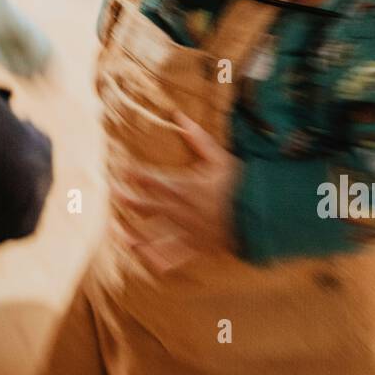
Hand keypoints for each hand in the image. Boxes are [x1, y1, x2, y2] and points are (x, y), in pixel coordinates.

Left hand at [109, 110, 240, 275]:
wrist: (262, 214)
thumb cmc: (240, 184)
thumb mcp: (220, 157)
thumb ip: (197, 138)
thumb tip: (178, 115)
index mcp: (187, 187)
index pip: (154, 179)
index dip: (136, 174)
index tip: (122, 168)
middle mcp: (184, 211)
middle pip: (149, 206)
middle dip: (128, 199)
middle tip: (112, 194)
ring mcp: (188, 232)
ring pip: (156, 235)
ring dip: (135, 233)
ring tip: (119, 231)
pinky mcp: (196, 248)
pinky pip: (172, 257)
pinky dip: (156, 259)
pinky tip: (143, 257)